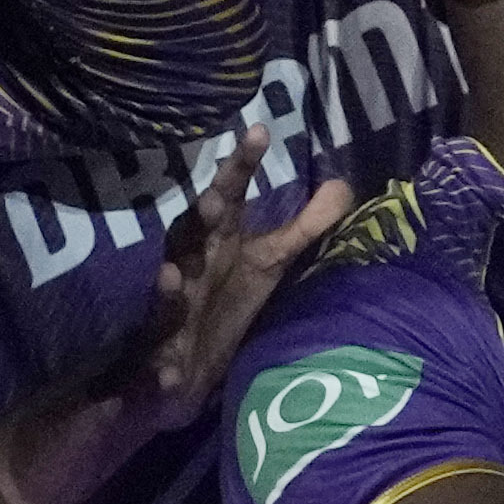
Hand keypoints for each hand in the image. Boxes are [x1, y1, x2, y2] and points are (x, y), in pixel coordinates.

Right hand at [130, 132, 345, 434]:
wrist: (181, 373)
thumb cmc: (225, 301)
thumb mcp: (271, 262)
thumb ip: (306, 226)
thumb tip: (343, 184)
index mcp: (218, 240)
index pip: (229, 194)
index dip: (241, 165)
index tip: (259, 130)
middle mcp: (191, 267)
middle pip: (192, 237)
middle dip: (200, 220)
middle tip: (214, 201)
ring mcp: (173, 313)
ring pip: (167, 297)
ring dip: (169, 287)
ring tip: (173, 273)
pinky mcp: (163, 360)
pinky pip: (161, 363)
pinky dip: (163, 368)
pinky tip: (169, 372)